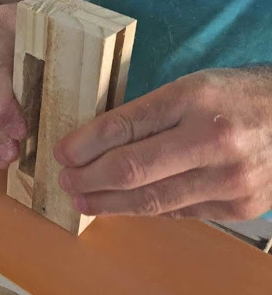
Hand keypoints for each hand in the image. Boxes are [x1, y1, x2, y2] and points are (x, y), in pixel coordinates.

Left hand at [54, 68, 271, 219]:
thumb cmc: (230, 96)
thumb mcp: (188, 88)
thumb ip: (148, 113)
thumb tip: (99, 141)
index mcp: (192, 98)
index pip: (124, 124)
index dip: (85, 143)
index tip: (62, 151)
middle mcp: (211, 139)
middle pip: (133, 168)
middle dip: (89, 177)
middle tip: (66, 178)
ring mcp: (228, 178)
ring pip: (152, 200)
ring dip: (109, 203)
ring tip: (83, 200)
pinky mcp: (237, 206)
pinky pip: (177, 212)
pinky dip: (143, 209)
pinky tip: (121, 205)